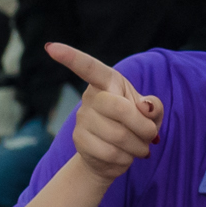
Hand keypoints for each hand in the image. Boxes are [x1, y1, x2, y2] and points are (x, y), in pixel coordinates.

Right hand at [46, 43, 162, 181]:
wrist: (115, 156)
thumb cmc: (135, 126)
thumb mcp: (151, 114)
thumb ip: (154, 107)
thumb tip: (145, 107)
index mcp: (107, 81)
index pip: (89, 68)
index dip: (71, 57)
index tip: (51, 48)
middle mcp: (91, 97)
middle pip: (118, 108)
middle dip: (143, 126)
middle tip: (150, 134)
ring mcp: (82, 118)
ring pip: (118, 135)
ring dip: (138, 146)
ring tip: (139, 147)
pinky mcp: (79, 140)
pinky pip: (110, 152)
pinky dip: (126, 158)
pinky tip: (125, 155)